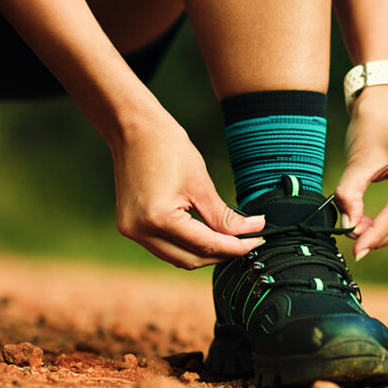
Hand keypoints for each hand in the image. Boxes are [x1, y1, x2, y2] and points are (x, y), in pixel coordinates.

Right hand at [110, 114, 265, 268]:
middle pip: (190, 259)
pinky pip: (164, 247)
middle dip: (221, 254)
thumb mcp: (201, 183)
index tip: (257, 240)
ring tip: (230, 240)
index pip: (206, 245)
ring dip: (204, 253)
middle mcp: (140, 230)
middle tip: (247, 242)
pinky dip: (186, 245)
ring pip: (177, 257)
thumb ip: (225, 215)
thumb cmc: (166, 147)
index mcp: (159, 218)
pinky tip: (206, 235)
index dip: (236, 246)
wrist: (133, 128)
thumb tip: (252, 230)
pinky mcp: (130, 226)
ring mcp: (132, 231)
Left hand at [334, 85, 387, 259]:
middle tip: (352, 239)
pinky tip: (370, 222)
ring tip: (359, 229)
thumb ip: (350, 194)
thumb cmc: (373, 121)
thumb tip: (347, 226)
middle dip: (382, 235)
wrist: (385, 97)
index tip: (356, 250)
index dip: (377, 234)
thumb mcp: (359, 158)